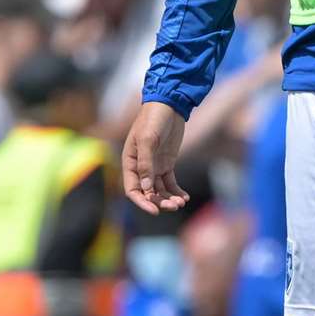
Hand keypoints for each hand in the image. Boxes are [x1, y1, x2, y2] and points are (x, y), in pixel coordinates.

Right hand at [122, 101, 190, 215]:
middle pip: (148, 192)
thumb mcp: (148, 139)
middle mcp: (140, 167)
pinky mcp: (167, 163)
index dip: (142, 202)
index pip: (132, 189)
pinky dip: (176, 191)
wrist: (170, 104)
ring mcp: (154, 166)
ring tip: (181, 203)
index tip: (154, 211)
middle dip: (159, 202)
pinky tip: (185, 197)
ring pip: (160, 190)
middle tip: (174, 206)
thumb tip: (145, 188)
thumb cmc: (153, 118)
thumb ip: (145, 163)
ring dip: (168, 199)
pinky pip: (170, 183)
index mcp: (130, 162)